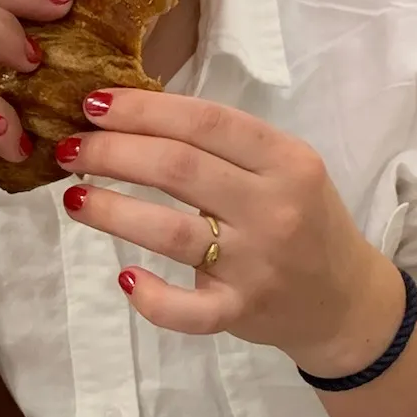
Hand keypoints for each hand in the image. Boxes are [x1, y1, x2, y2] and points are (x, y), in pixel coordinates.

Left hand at [59, 90, 409, 376]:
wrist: (346, 302)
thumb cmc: (305, 222)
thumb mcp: (285, 168)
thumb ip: (226, 146)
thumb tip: (136, 117)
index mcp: (286, 160)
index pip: (205, 122)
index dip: (142, 109)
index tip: (93, 104)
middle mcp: (273, 208)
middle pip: (178, 169)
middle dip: (113, 153)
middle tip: (71, 149)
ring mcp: (256, 264)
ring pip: (170, 232)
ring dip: (111, 211)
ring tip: (73, 197)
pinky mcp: (241, 312)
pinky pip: (188, 310)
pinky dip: (151, 297)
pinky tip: (125, 277)